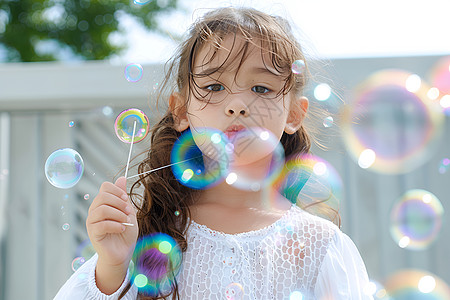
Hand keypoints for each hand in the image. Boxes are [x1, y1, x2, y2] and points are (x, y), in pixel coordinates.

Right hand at [86, 176, 137, 293]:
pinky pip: (101, 224)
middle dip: (119, 202)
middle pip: (103, 196)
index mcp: (104, 203)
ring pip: (101, 209)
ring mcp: (92, 222)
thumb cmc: (125, 232)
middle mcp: (95, 210)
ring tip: (126, 222)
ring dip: (118, 214)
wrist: (123, 252)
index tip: (126, 199)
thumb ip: (123, 196)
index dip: (117, 190)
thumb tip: (122, 177)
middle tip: (128, 212)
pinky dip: (115, 225)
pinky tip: (122, 228)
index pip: (105, 186)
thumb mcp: (128, 211)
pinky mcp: (93, 233)